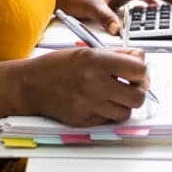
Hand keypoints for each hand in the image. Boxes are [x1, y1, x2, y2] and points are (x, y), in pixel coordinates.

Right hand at [19, 47, 149, 126]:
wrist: (30, 84)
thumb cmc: (57, 65)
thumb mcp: (86, 50)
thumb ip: (116, 54)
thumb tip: (141, 58)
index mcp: (96, 61)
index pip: (138, 70)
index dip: (141, 71)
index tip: (136, 71)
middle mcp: (94, 83)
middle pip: (138, 96)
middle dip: (138, 91)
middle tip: (130, 86)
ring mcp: (89, 104)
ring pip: (126, 112)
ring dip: (124, 104)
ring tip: (113, 95)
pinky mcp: (83, 121)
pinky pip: (108, 120)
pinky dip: (108, 112)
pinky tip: (97, 102)